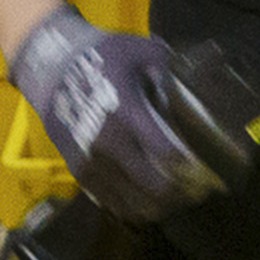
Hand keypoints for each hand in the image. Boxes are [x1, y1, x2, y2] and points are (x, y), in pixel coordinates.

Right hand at [11, 6, 208, 224]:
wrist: (52, 69)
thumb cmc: (102, 57)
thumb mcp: (142, 52)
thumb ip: (172, 76)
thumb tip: (196, 100)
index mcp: (126, 111)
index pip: (168, 153)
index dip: (192, 168)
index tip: (207, 172)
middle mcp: (108, 143)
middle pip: (155, 185)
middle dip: (181, 192)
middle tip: (197, 192)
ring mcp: (92, 162)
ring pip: (135, 202)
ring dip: (160, 205)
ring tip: (176, 200)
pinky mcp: (80, 173)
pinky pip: (113, 203)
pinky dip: (135, 208)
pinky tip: (149, 203)